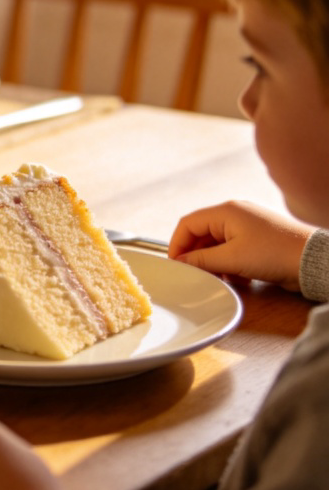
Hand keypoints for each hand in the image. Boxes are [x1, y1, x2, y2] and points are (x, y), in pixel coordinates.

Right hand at [169, 200, 313, 290]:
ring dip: (215, 263)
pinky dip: (230, 264)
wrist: (314, 261)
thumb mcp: (232, 259)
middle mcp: (235, 214)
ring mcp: (248, 226)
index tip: (175, 264)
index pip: (188, 223)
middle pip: (202, 234)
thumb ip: (201, 260)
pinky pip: (233, 249)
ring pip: (217, 244)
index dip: (177, 244)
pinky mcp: (259, 240)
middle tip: (196, 274)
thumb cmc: (275, 253)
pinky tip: (239, 278)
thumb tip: (181, 262)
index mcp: (225, 211)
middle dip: (197, 256)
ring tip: (222, 278)